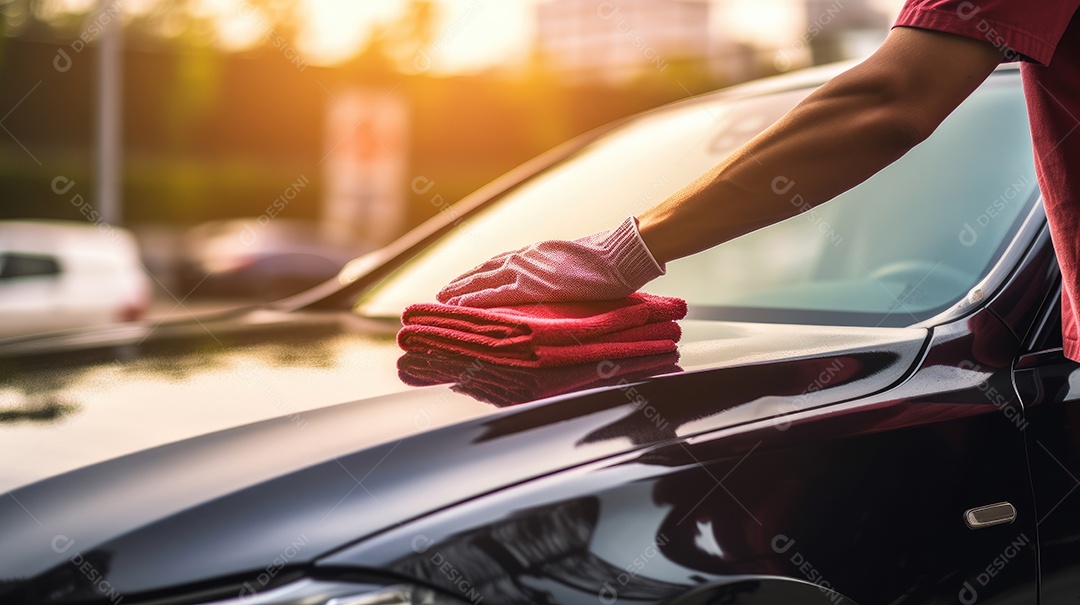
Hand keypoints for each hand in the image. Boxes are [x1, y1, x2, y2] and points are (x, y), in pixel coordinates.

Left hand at [437, 217, 664, 306]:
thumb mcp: (575, 261)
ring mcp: (528, 271)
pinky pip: (495, 295)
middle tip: (440, 294)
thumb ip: (559, 271)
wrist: (620, 254)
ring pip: (483, 281)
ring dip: (459, 291)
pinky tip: (458, 306)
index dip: (478, 274)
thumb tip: (559, 282)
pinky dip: (474, 300)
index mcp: (536, 253)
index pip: (499, 263)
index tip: (463, 282)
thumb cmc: (607, 260)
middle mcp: (526, 259)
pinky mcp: (534, 286)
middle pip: (485, 271)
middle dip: (461, 283)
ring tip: (441, 301)